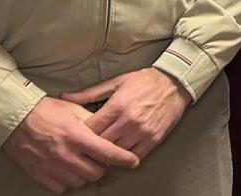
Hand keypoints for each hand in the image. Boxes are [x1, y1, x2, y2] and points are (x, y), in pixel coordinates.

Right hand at [1, 96, 138, 193]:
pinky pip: (62, 188)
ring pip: (80, 181)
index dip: (124, 159)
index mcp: (77, 135)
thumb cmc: (46, 110)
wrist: (15, 118)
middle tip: (102, 159)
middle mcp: (66, 154)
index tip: (133, 161)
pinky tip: (67, 169)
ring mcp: (52, 167)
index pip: (108, 153)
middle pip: (96, 172)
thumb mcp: (73, 109)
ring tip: (83, 161)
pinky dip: (68, 181)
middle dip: (103, 166)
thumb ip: (92, 121)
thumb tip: (109, 129)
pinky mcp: (40, 176)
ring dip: (85, 174)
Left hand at [60, 68, 190, 160]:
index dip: (81, 134)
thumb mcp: (116, 82)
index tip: (77, 136)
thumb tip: (65, 96)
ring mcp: (142, 131)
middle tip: (84, 148)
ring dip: (107, 155)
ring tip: (99, 154)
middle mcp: (129, 120)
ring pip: (116, 153)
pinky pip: (134, 156)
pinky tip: (118, 157)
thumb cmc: (144, 81)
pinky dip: (124, 159)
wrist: (175, 83)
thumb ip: (90, 93)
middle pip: (101, 143)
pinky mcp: (153, 139)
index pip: (91, 128)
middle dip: (91, 147)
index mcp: (118, 105)